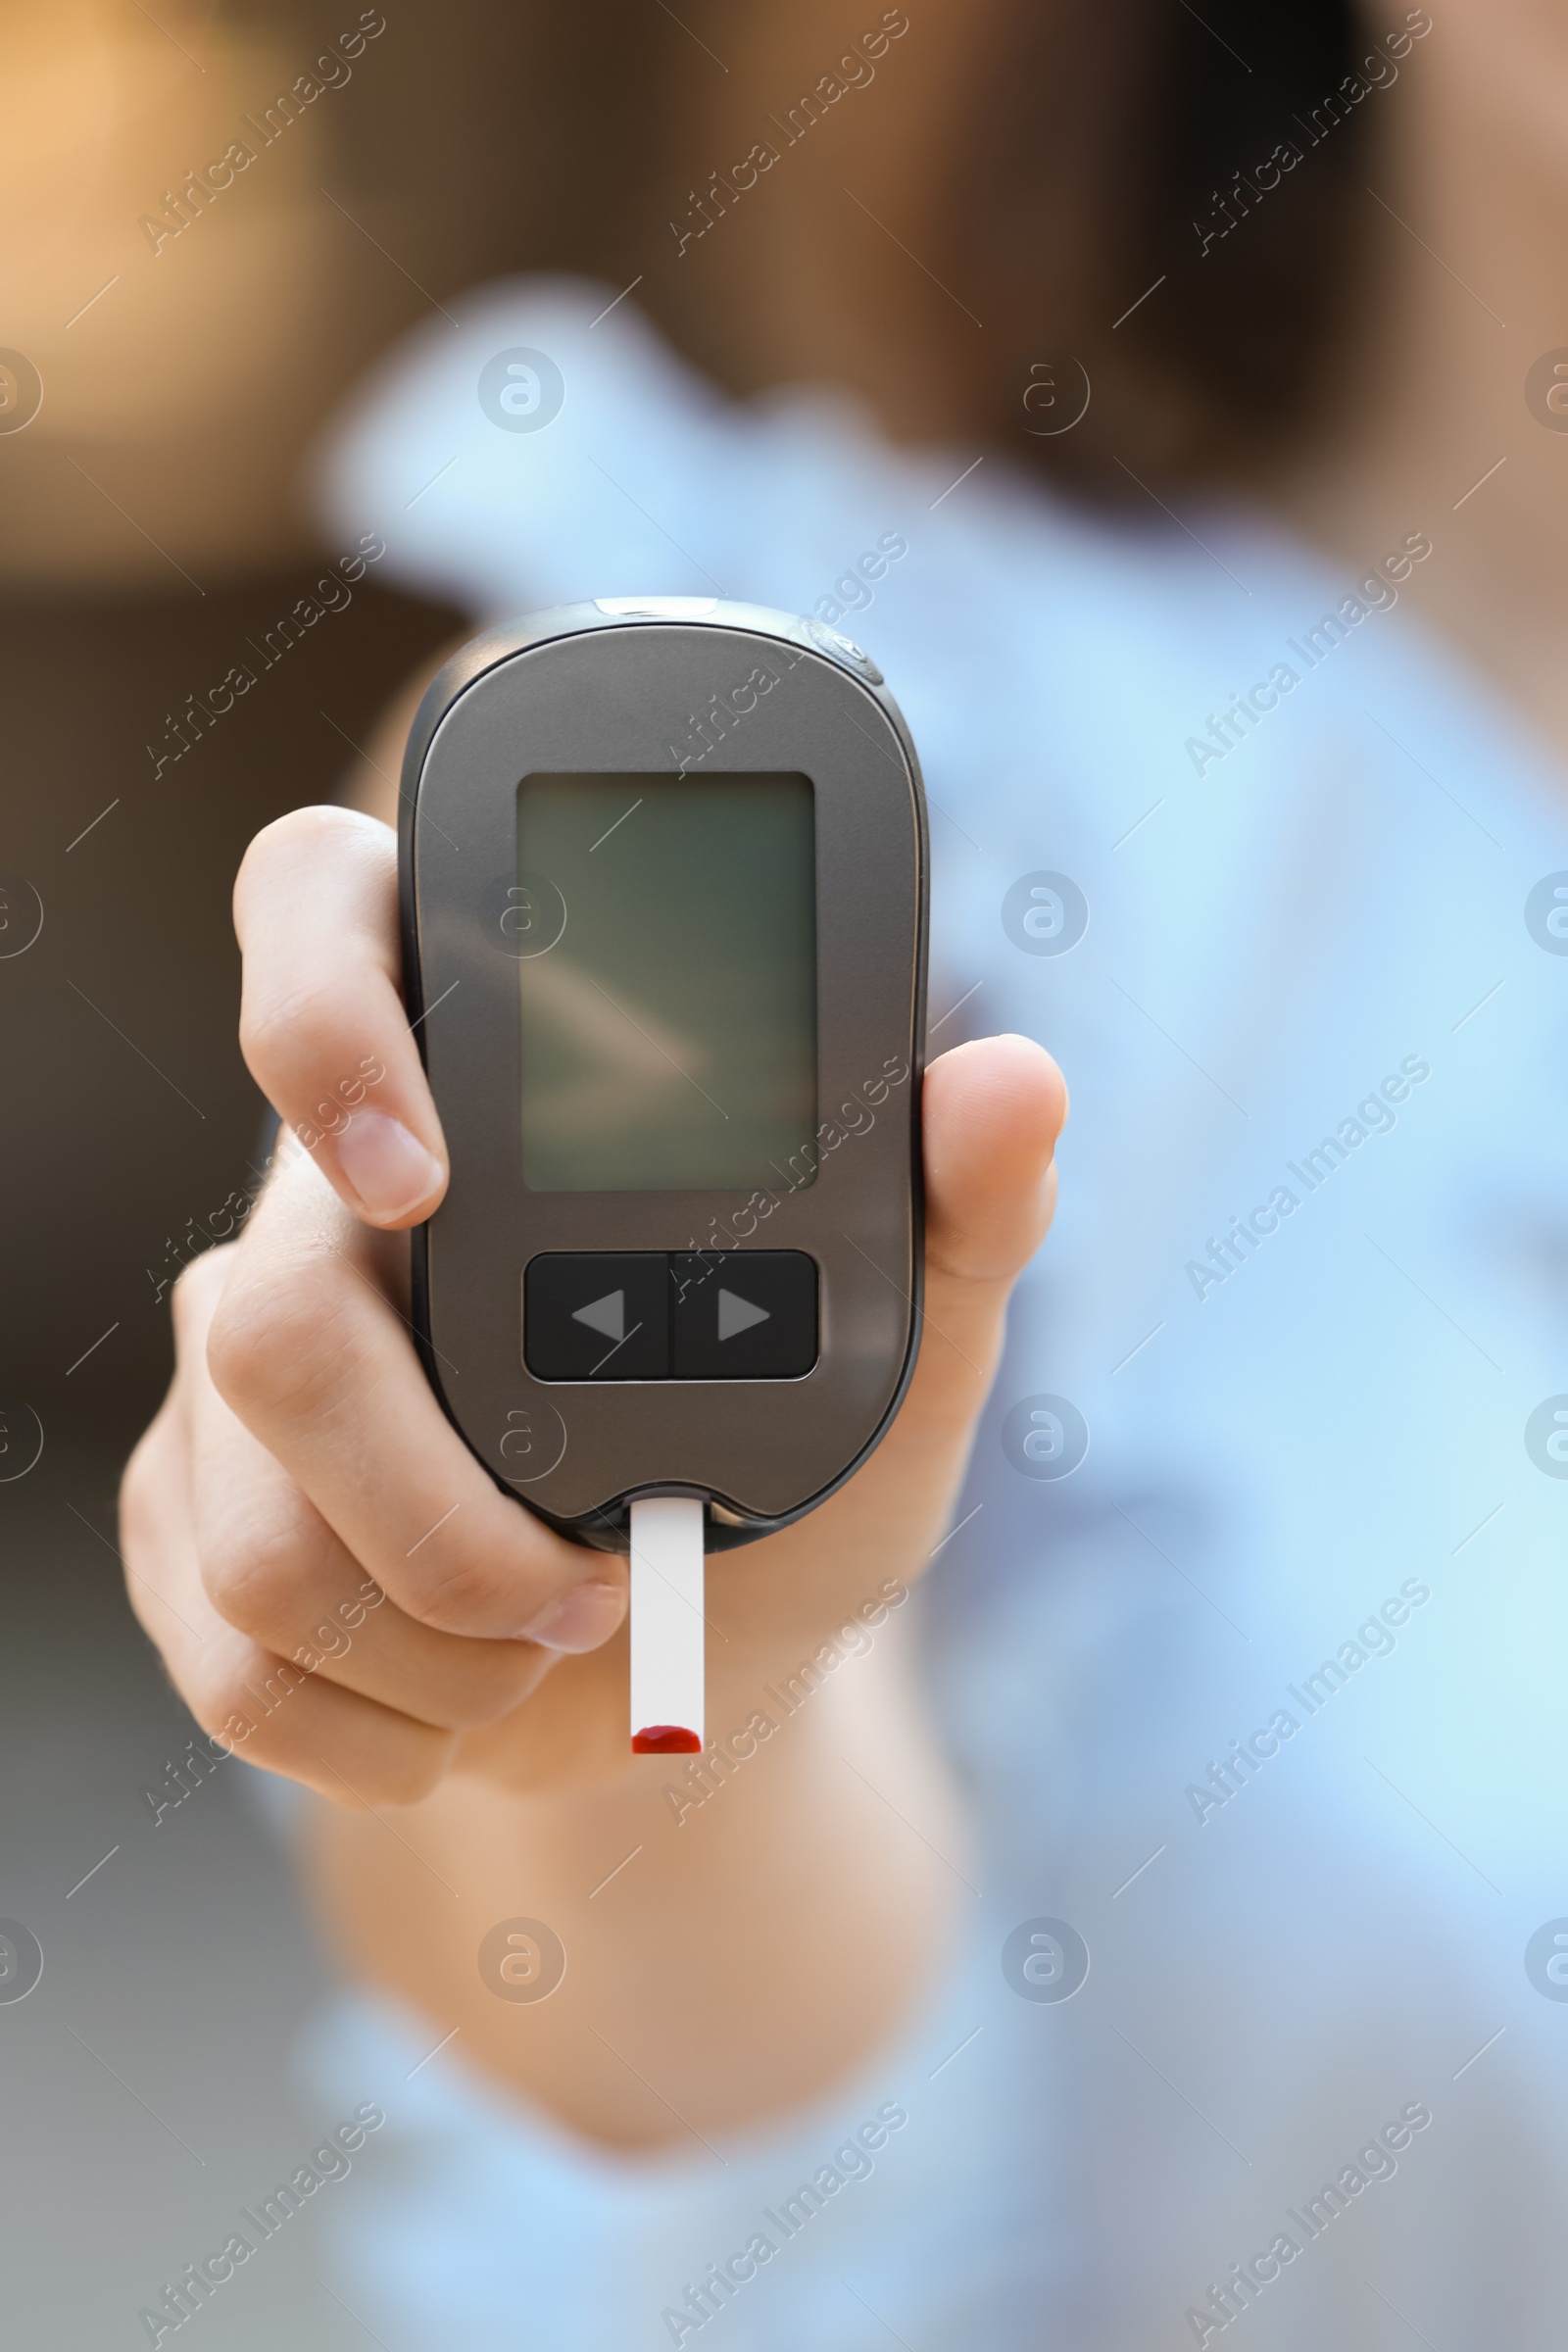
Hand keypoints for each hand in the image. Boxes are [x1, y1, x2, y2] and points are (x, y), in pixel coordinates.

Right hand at [120, 806, 1066, 1808]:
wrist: (692, 1668)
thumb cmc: (793, 1480)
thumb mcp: (903, 1355)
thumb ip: (953, 1216)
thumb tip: (1011, 1082)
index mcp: (479, 1086)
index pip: (318, 910)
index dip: (318, 1010)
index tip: (420, 1179)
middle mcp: (327, 1203)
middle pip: (267, 1321)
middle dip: (443, 1524)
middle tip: (589, 1587)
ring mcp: (237, 1353)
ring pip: (254, 1532)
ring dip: (438, 1651)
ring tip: (555, 1646)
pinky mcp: (190, 1507)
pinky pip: (229, 1657)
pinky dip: (377, 1733)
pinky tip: (463, 1712)